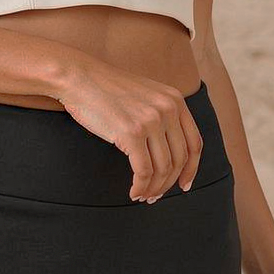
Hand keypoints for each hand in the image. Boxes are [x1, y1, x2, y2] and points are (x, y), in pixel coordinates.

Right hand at [55, 62, 203, 201]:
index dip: (192, 169)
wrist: (79, 77)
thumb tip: (168, 151)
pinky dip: (140, 187)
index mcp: (175, 101)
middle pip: (179, 160)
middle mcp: (168, 110)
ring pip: (162, 168)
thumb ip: (161, 115)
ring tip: (142, 196)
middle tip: (155, 196)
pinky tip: (133, 192)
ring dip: (153, 188)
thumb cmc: (106, 90)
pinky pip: (143, 171)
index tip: (184, 185)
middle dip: (169, 184)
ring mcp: (151, 121)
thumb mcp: (145, 95)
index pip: (194, 143)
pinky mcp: (131, 133)